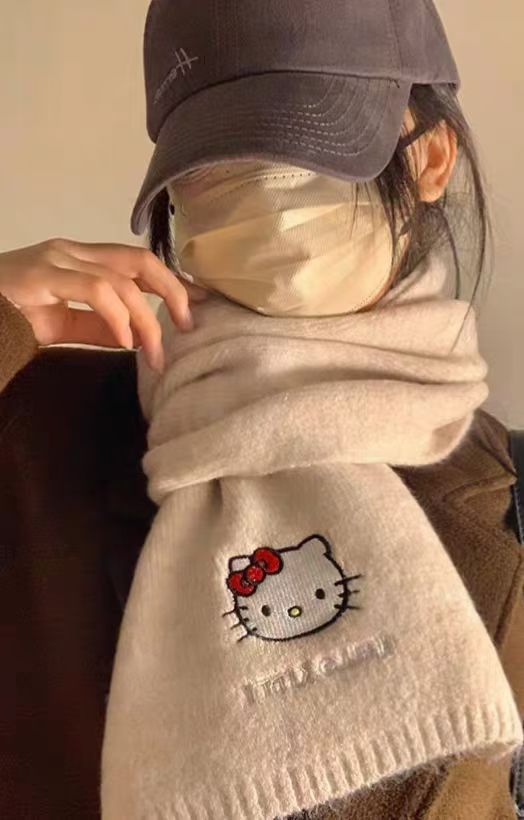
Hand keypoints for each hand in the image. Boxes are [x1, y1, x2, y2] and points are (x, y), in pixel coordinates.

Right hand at [0, 239, 199, 370]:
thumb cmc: (9, 318)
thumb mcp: (63, 325)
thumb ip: (99, 327)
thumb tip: (136, 339)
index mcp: (80, 259)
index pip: (137, 262)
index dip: (172, 280)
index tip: (200, 303)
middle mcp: (72, 251)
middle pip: (139, 260)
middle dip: (173, 291)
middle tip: (189, 326)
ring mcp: (57, 258)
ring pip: (122, 280)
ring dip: (146, 321)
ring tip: (155, 354)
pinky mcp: (43, 273)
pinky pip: (96, 290)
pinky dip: (118, 317)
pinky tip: (125, 342)